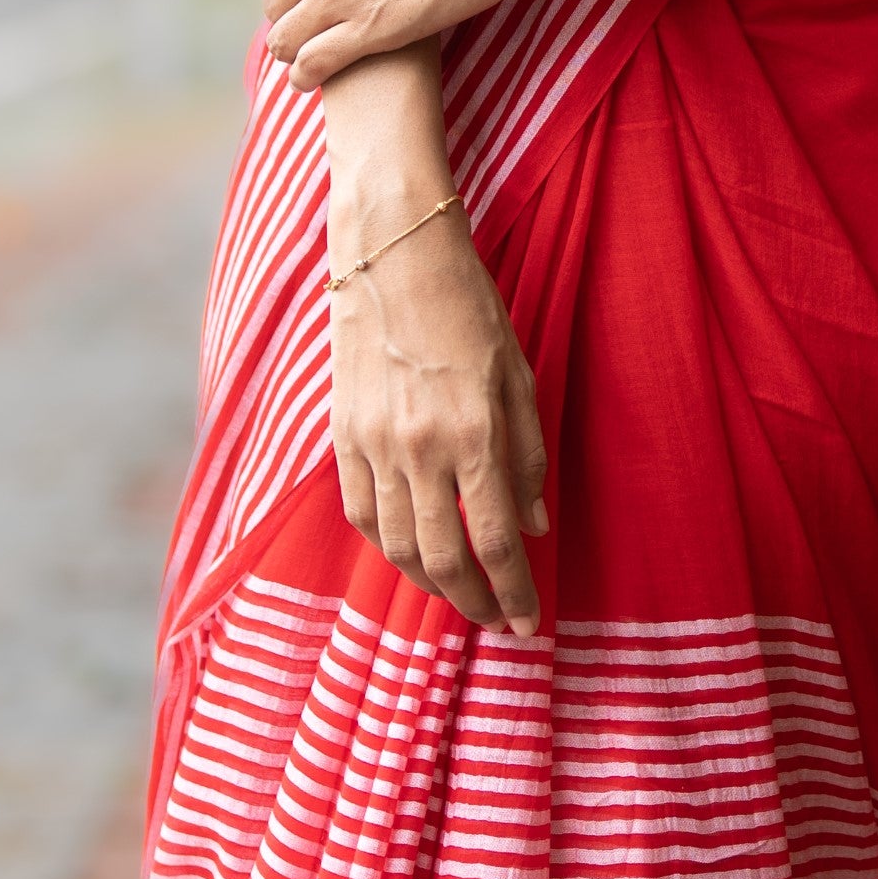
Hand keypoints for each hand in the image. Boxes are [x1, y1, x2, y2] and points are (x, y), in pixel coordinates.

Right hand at [328, 208, 548, 633]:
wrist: (393, 252)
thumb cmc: (469, 306)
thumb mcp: (519, 375)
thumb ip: (527, 456)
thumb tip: (535, 526)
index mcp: (474, 434)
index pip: (496, 542)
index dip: (515, 594)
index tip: (529, 625)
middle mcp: (420, 449)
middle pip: (443, 560)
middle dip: (473, 603)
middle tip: (496, 621)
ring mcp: (373, 444)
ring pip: (396, 546)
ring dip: (429, 583)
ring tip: (458, 593)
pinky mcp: (342, 434)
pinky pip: (360, 513)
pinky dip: (385, 545)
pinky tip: (408, 553)